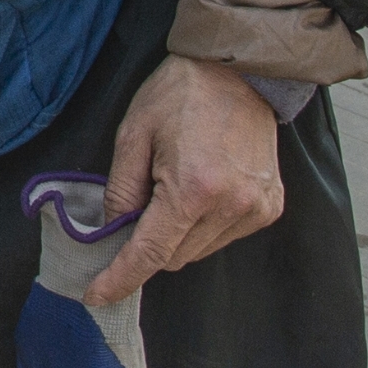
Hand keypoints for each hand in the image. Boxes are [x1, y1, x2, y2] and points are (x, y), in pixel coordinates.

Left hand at [86, 55, 283, 302]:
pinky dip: (202, 226)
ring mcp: (256, 209)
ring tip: (172, 185)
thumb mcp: (132, 134)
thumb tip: (111, 231)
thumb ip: (120, 190)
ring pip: (199, 251)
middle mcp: (231, 207)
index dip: (120, 278)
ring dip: (176, 235)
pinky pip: (225, 236)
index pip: (150, 254)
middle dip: (146, 244)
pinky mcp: (271, 207)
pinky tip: (200, 189)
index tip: (96, 295)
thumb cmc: (179, 95)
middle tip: (137, 204)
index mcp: (193, 189)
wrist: (238, 72)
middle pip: (173, 256)